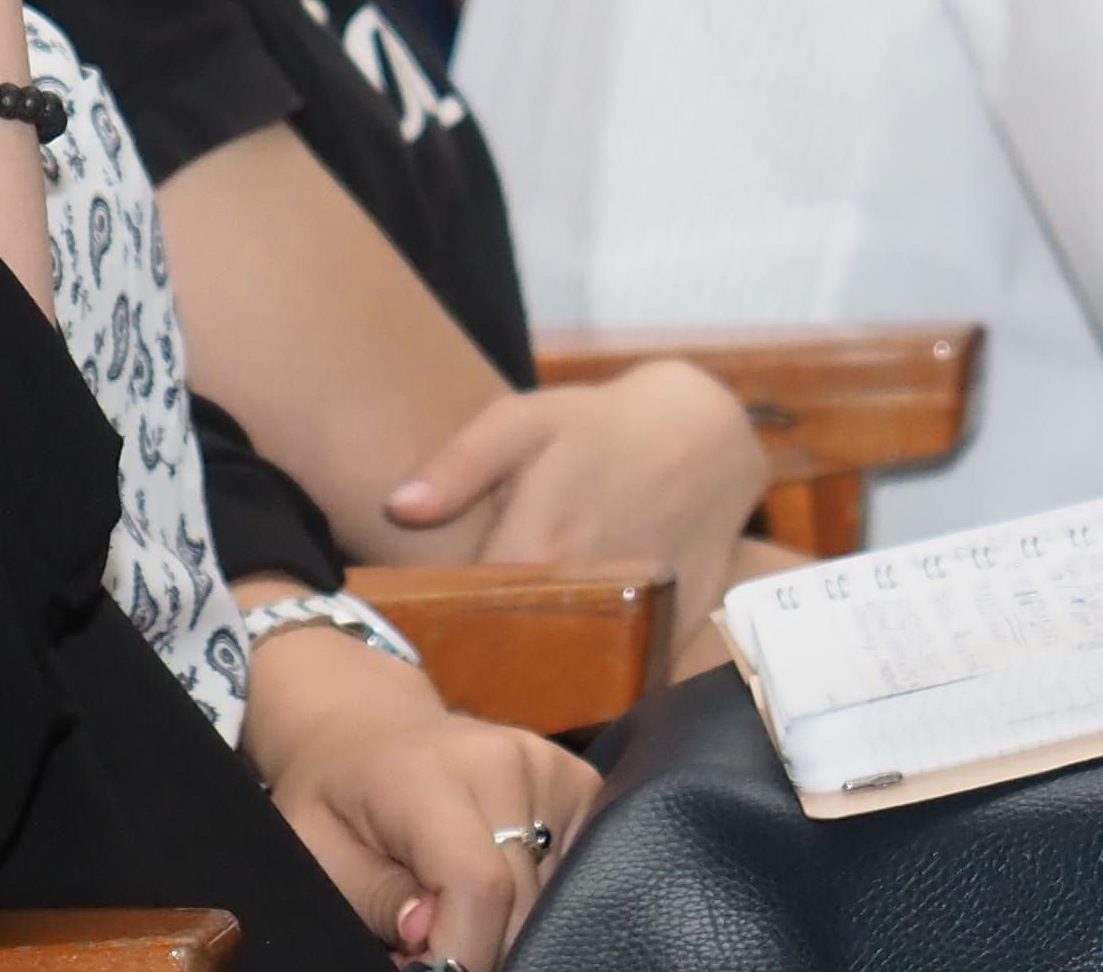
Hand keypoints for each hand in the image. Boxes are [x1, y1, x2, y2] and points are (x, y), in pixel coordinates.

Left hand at [242, 617, 597, 967]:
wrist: (368, 727)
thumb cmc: (335, 796)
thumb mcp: (317, 849)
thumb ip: (374, 896)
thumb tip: (429, 938)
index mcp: (427, 773)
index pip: (479, 885)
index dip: (462, 952)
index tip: (431, 970)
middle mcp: (501, 760)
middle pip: (521, 901)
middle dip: (479, 944)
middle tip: (431, 941)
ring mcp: (547, 766)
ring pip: (551, 894)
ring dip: (507, 920)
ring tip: (455, 900)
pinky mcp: (577, 781)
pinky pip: (574, 869)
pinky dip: (537, 894)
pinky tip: (495, 879)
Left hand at [385, 364, 772, 649]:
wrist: (704, 433)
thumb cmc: (599, 423)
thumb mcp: (522, 420)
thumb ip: (458, 465)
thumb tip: (397, 507)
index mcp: (538, 547)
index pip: (467, 617)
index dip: (439, 631)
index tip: (418, 636)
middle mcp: (586, 596)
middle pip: (516, 657)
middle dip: (484, 663)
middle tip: (459, 660)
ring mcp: (634, 623)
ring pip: (566, 677)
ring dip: (537, 681)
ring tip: (507, 676)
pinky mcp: (670, 638)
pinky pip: (619, 681)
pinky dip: (593, 683)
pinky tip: (567, 671)